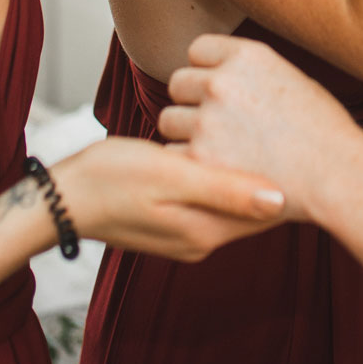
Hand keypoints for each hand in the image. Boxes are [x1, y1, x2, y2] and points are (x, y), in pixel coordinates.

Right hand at [50, 136, 284, 262]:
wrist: (60, 197)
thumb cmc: (110, 179)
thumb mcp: (170, 177)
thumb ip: (225, 189)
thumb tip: (282, 199)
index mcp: (207, 231)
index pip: (268, 211)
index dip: (289, 177)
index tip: (302, 137)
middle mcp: (202, 238)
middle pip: (253, 205)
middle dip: (270, 169)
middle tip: (288, 126)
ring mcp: (186, 231)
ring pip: (232, 196)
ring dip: (245, 166)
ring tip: (262, 127)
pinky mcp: (172, 218)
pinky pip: (211, 195)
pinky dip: (221, 170)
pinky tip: (222, 141)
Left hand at [158, 35, 360, 223]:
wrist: (336, 174)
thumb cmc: (324, 131)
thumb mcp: (292, 79)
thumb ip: (251, 73)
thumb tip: (224, 73)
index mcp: (247, 56)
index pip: (197, 50)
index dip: (207, 71)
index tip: (222, 93)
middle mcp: (222, 81)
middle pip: (178, 84)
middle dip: (192, 102)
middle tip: (217, 125)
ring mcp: (208, 120)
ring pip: (169, 119)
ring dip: (186, 134)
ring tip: (218, 150)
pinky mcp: (200, 158)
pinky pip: (173, 154)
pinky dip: (188, 164)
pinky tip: (215, 170)